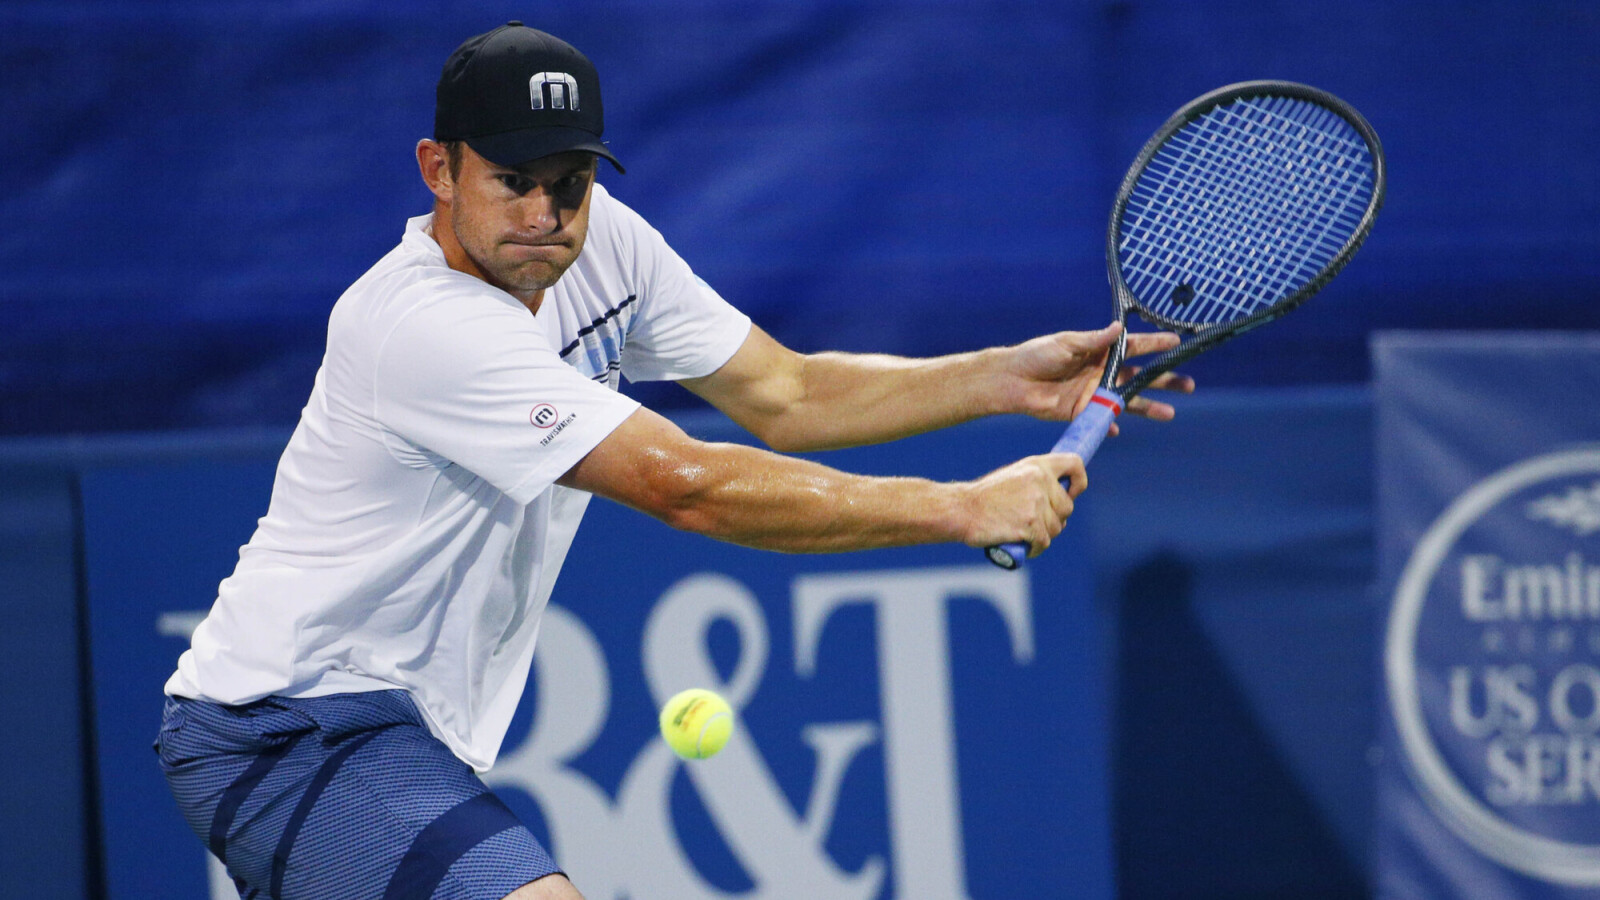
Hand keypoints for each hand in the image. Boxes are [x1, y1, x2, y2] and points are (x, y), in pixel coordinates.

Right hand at [959, 453, 1085, 556]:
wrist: (962, 510)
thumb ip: (1037, 481)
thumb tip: (1060, 495)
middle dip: (1054, 517)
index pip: (1075, 464)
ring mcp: (1036, 504)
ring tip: (1023, 532)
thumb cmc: (985, 497)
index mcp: (1036, 466)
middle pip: (1067, 507)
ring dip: (1043, 534)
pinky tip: (1023, 545)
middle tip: (1033, 521)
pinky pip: (1044, 542)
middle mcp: (1040, 481)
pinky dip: (1035, 548)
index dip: (1079, 481)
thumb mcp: (1013, 476)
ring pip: (1057, 527)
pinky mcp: (1031, 525)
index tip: (1071, 493)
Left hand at [1001, 321, 1194, 433]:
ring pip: (1127, 402)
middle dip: (1164, 381)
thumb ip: (1094, 340)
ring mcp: (1093, 394)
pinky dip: (1109, 425)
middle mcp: (1102, 372)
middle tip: (1188, 385)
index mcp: (1100, 351)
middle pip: (1139, 378)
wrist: (1013, 380)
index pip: (1134, 347)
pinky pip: (1101, 420)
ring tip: (1169, 414)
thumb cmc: (1037, 355)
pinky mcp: (1081, 411)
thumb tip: (1119, 329)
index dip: (1155, 344)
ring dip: (1148, 407)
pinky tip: (1117, 429)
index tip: (1177, 341)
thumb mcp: (1066, 343)